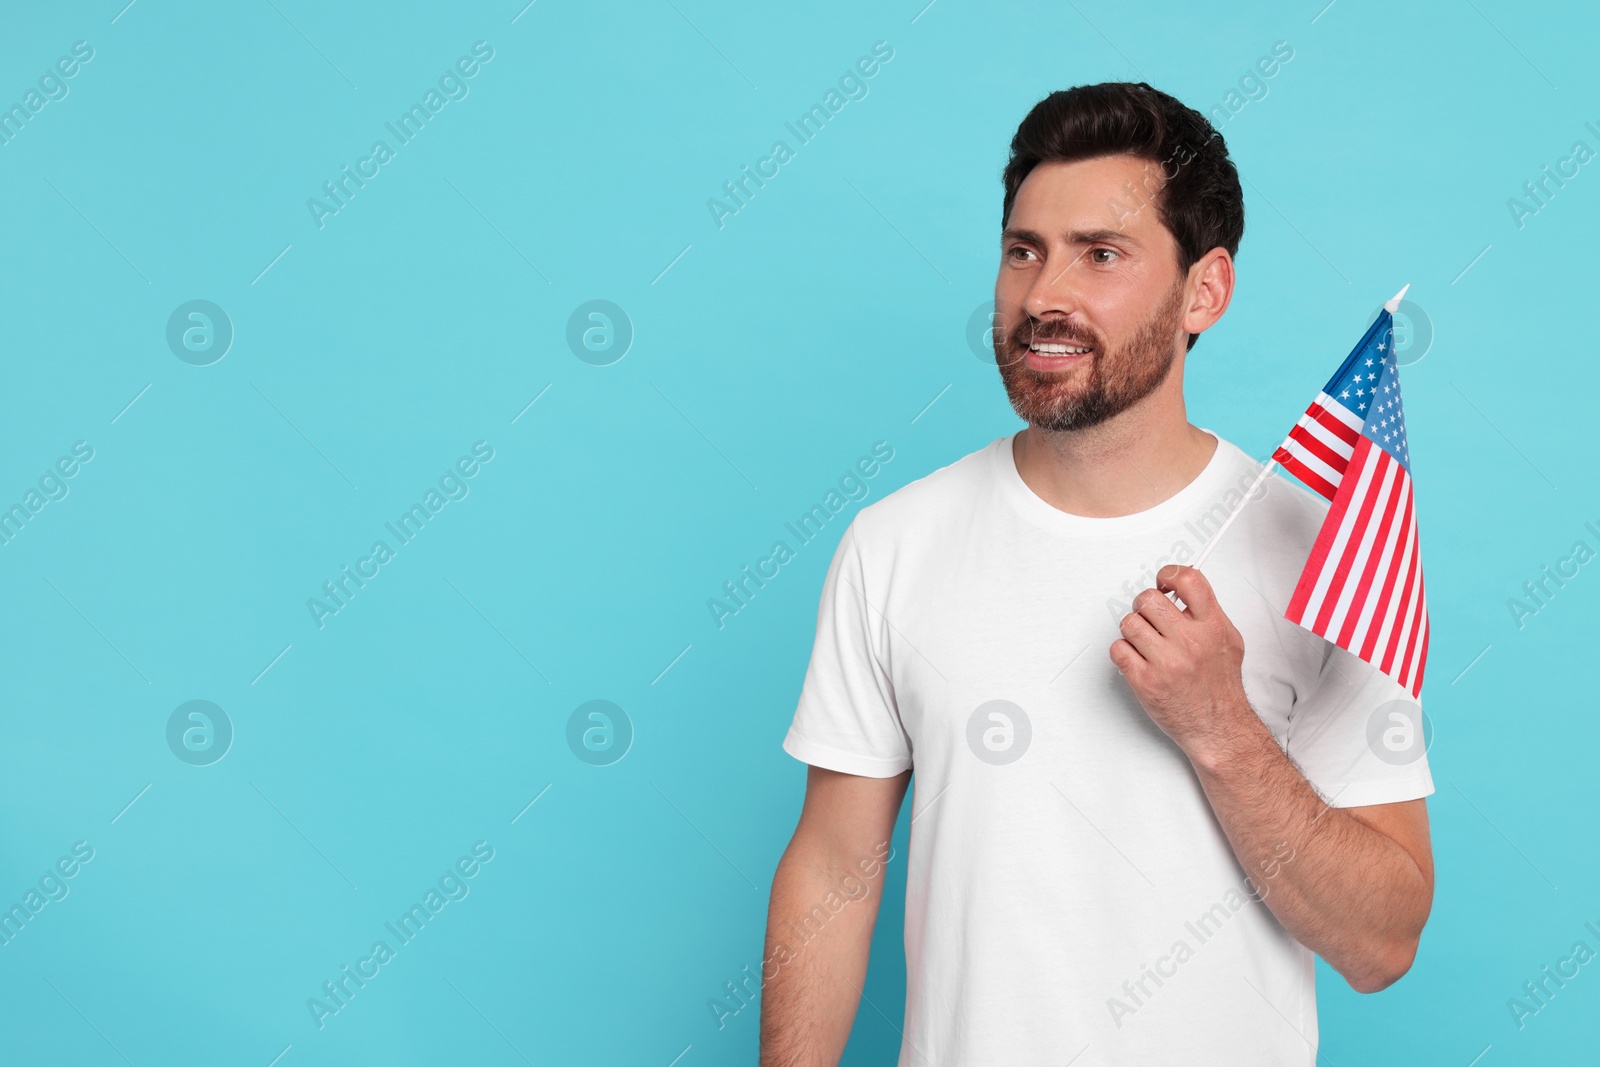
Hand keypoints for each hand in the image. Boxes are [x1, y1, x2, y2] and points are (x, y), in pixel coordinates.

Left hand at [1109, 564, 1255, 759]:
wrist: (1218, 727)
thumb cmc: (1220, 687)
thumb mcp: (1228, 640)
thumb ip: (1208, 612)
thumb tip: (1182, 588)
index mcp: (1212, 627)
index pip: (1188, 580)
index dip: (1169, 575)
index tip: (1164, 582)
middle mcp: (1190, 642)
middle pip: (1148, 598)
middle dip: (1145, 605)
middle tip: (1150, 617)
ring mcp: (1166, 662)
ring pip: (1129, 623)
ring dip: (1134, 630)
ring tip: (1146, 642)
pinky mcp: (1145, 681)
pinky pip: (1118, 649)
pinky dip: (1124, 652)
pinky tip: (1138, 659)